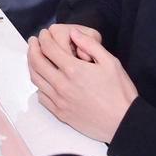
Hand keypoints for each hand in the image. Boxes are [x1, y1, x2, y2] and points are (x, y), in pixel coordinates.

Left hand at [27, 27, 136, 142]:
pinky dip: (39, 85)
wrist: (123, 123)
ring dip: (32, 65)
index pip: (49, 48)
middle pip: (36, 62)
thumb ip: (90, 44)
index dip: (43, 38)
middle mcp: (62, 85)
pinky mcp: (60, 114)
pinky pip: (42, 97)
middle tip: (33, 41)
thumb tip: (74, 33)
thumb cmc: (120, 92)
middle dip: (32, 48)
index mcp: (73, 70)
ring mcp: (59, 100)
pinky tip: (43, 80)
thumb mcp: (111, 62)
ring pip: (36, 79)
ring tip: (34, 57)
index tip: (43, 33)